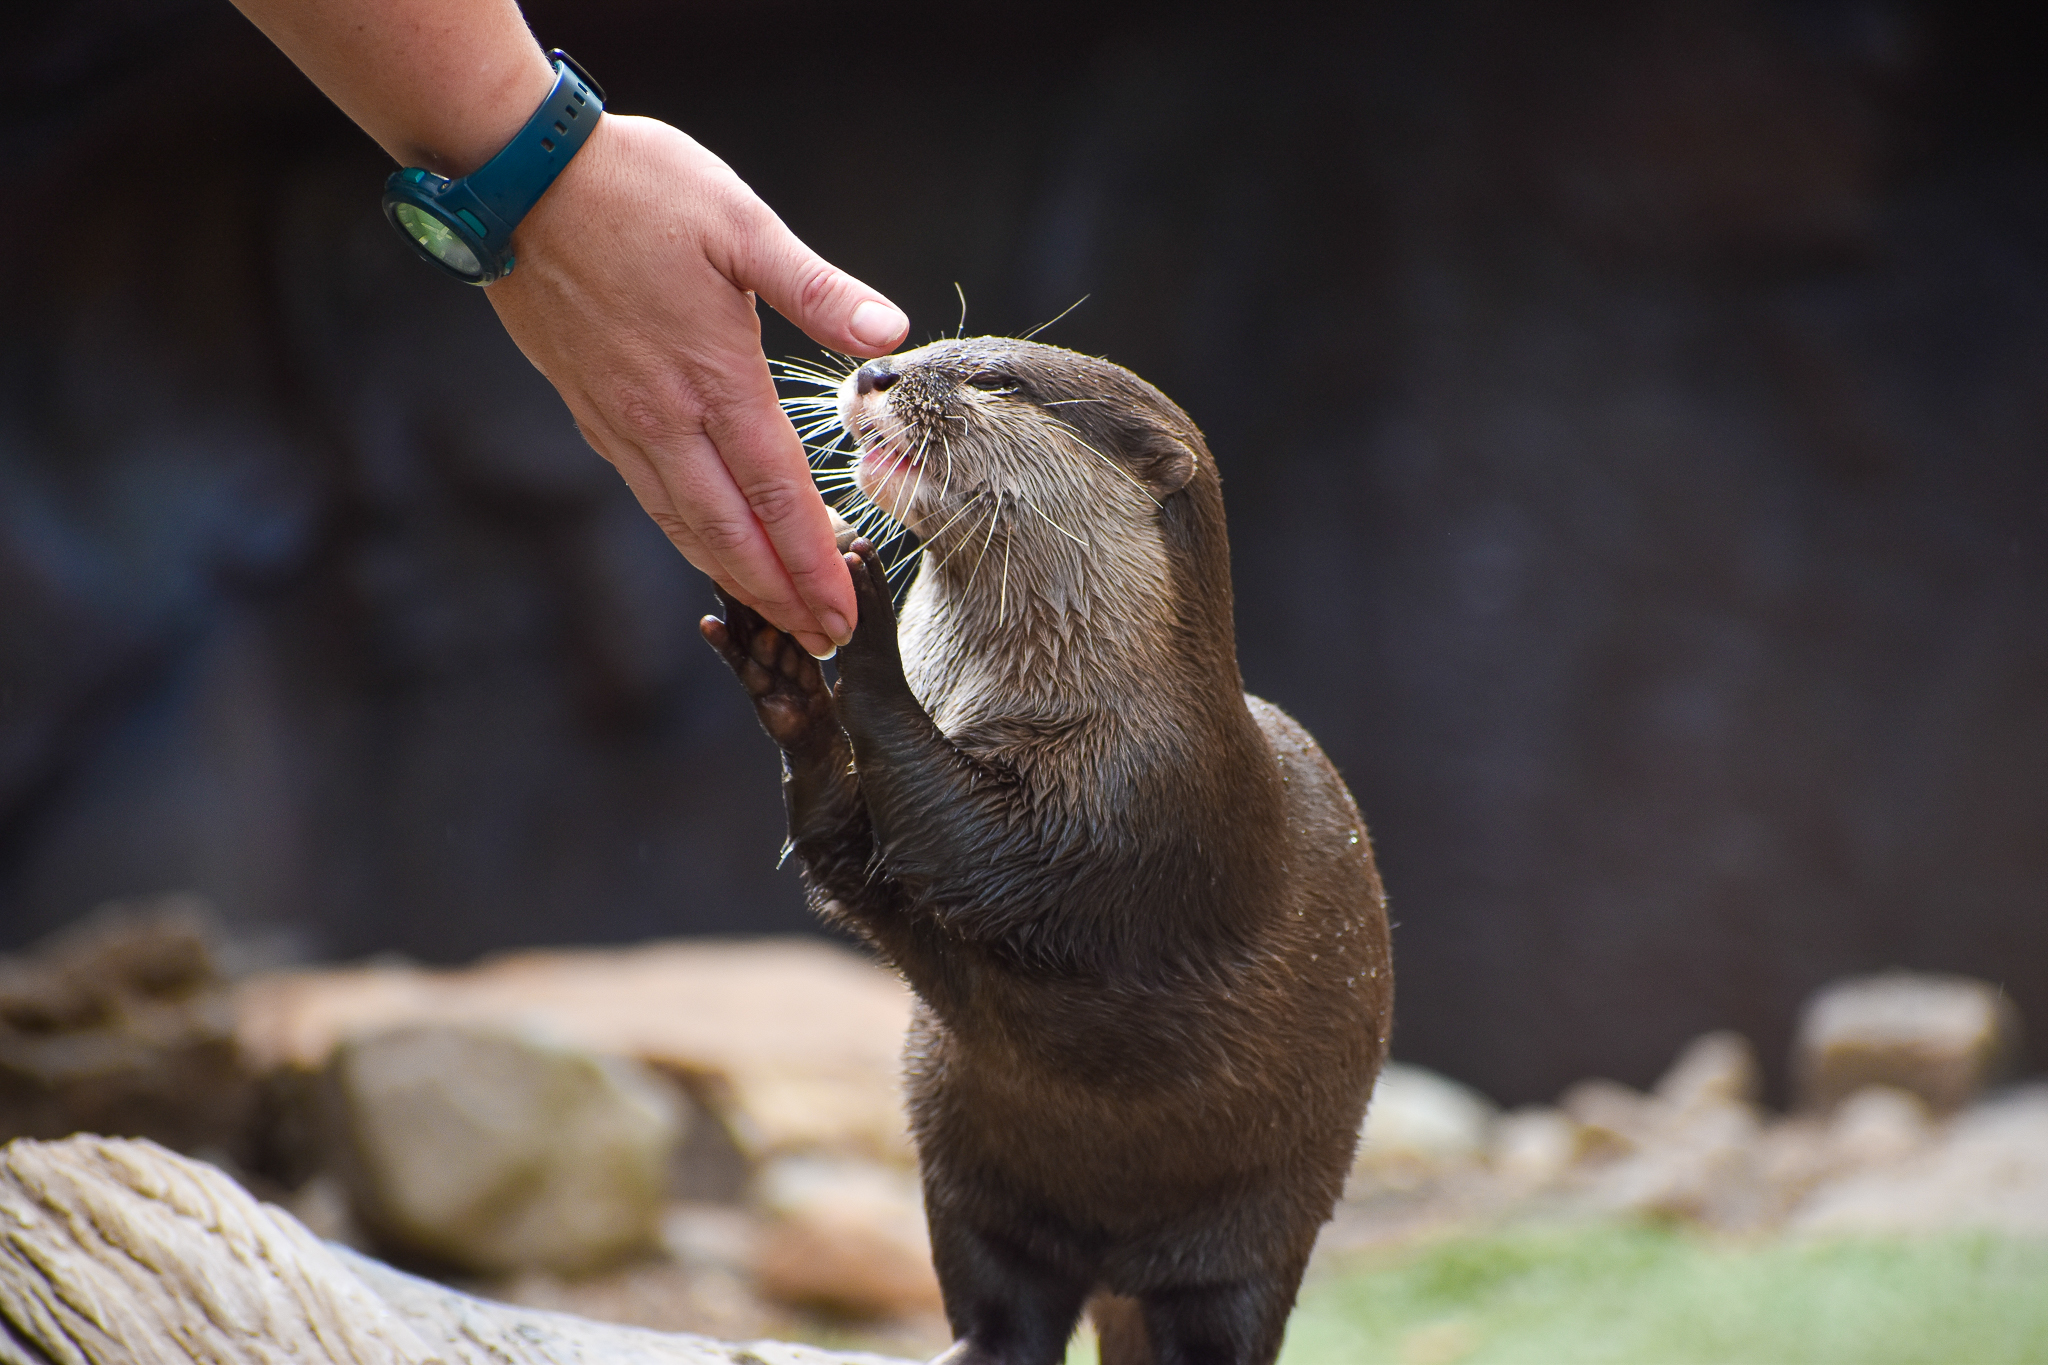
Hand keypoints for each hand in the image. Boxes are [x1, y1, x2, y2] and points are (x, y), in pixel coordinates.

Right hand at [489, 113, 906, 656]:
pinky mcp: (589, 410)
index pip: (776, 493)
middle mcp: (663, 416)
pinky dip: (688, 537)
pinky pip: (649, 495)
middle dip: (779, 594)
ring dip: (734, 577)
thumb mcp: (739, 222)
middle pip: (730, 532)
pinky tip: (709, 547)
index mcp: (713, 376)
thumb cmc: (635, 187)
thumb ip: (816, 287)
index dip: (813, 560)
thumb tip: (889, 331)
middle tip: (820, 642)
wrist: (515, 176)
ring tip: (774, 616)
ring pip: (683, 524)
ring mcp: (620, 420)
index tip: (842, 613)